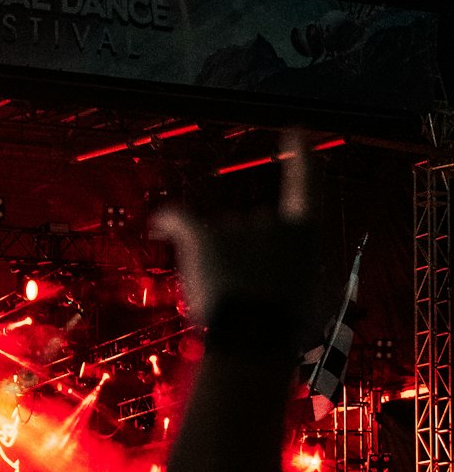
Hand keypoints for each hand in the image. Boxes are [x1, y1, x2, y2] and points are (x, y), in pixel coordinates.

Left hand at [152, 130, 317, 344]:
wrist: (254, 341)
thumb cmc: (284, 331)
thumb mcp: (313, 304)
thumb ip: (304, 282)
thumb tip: (291, 285)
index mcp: (307, 235)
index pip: (307, 183)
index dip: (300, 154)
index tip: (295, 130)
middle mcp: (272, 220)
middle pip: (254, 229)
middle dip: (248, 258)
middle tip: (250, 297)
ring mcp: (236, 226)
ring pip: (220, 240)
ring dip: (220, 265)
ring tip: (226, 301)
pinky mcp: (203, 236)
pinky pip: (180, 218)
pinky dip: (169, 221)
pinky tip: (159, 223)